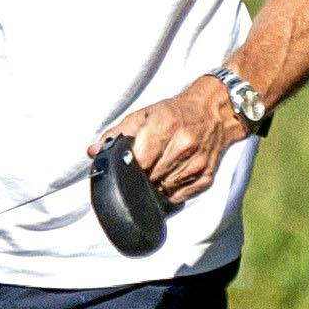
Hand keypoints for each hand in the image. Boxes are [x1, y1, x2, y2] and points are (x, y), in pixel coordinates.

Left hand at [104, 76, 247, 207]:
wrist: (215, 112)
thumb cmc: (175, 113)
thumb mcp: (144, 114)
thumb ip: (117, 133)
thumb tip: (94, 151)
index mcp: (166, 125)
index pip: (139, 160)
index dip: (129, 167)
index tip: (126, 166)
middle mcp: (184, 144)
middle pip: (150, 177)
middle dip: (141, 176)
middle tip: (143, 167)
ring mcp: (198, 163)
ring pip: (164, 189)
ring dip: (155, 184)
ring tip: (158, 169)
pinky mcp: (207, 177)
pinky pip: (179, 196)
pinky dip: (170, 191)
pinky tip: (170, 175)